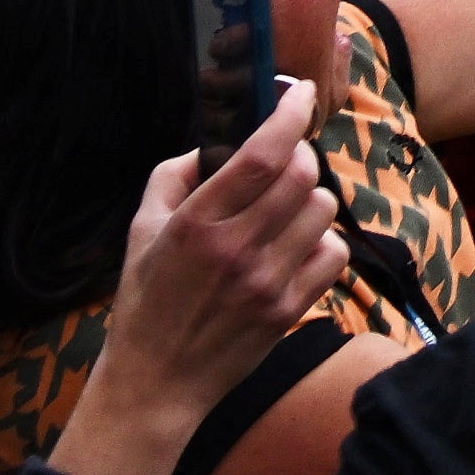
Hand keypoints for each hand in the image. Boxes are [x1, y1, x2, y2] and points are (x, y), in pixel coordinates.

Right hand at [77, 82, 350, 445]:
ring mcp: (268, 282)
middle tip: (282, 163)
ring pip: (323, 209)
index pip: (260, 154)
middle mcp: (236, 250)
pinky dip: (321, 242)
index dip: (289, 114)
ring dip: (309, 198)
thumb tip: (211, 146)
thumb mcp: (140, 232)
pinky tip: (295, 247)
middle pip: (302, 174)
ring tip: (284, 211)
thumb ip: (173, 177)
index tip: (298, 91)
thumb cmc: (145, 302)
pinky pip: (334, 253)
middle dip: (298, 155)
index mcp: (196, 224)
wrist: (157, 383)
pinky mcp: (290, 309)